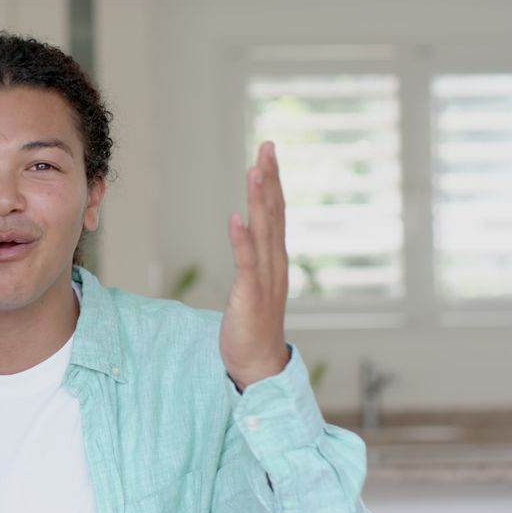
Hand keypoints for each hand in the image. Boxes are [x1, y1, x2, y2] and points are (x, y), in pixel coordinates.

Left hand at [220, 141, 290, 390]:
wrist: (257, 365)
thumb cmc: (251, 325)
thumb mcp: (253, 283)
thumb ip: (253, 257)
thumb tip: (248, 229)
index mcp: (274, 259)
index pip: (276, 212)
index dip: (272, 181)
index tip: (268, 152)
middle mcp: (274, 264)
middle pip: (274, 213)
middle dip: (270, 179)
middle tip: (267, 147)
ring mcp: (265, 280)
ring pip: (263, 232)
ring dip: (259, 200)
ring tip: (255, 170)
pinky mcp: (250, 297)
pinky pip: (246, 264)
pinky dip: (242, 240)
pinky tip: (236, 219)